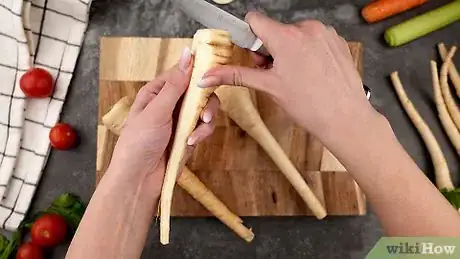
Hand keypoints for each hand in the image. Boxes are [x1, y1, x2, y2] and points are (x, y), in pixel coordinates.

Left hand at [108, 48, 219, 190]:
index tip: (213, 75)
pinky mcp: (189, 135)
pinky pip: (204, 127)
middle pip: (199, 91)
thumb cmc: (139, 142)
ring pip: (205, 109)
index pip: (183, 73)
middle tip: (205, 114)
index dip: (199, 73)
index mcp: (157, 91)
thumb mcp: (156, 110)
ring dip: (205, 121)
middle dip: (205, 102)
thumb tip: (187, 54)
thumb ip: (175, 84)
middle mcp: (170, 102)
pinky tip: (190, 143)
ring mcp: (180, 120)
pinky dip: (201, 134)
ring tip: (195, 135)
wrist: (139, 179)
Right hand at [200, 12, 377, 145]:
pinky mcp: (337, 40)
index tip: (252, 51)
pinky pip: (314, 39)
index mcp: (286, 37)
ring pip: (296, 35)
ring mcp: (325, 33)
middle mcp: (306, 28)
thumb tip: (208, 75)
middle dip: (270, 48)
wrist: (344, 117)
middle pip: (276, 30)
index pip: (255, 20)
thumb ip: (236, 75)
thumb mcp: (268, 87)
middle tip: (274, 73)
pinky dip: (308, 51)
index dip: (249, 35)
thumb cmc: (309, 105)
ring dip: (290, 50)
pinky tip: (312, 73)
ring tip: (296, 75)